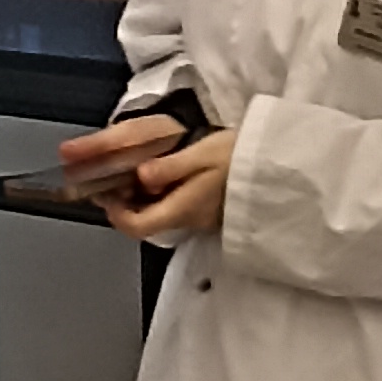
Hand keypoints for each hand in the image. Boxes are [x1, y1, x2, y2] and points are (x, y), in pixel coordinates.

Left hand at [60, 115, 235, 238]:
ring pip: (158, 215)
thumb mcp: (202, 154)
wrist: (276, 169)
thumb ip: (169, 166)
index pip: (137, 226)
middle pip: (145, 223)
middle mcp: (187, 218)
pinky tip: (160, 176)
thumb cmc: (239, 157)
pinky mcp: (208, 210)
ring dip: (141, 200)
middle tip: (112, 180)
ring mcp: (199, 217)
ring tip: (132, 174)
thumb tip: (141, 175)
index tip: (104, 192)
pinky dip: (159, 196)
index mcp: (181, 208)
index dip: (115, 213)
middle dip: (124, 205)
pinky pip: (174, 208)